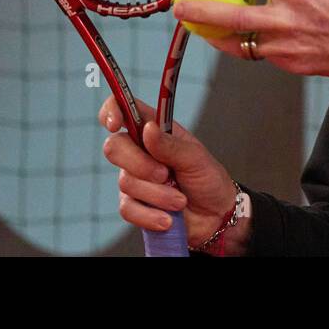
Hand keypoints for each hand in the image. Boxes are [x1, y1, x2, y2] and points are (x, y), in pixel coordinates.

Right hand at [98, 95, 247, 252]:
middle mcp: (141, 152)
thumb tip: (148, 129)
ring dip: (157, 195)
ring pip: (125, 182)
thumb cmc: (208, 180)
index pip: (125, 110)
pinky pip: (128, 208)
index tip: (115, 124)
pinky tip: (167, 219)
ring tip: (180, 200)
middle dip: (139, 164)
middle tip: (165, 175)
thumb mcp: (196, 159)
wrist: (215, 217)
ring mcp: (135, 178)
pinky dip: (150, 215)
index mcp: (155, 132)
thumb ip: (170, 145)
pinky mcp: (135, 205)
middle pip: (115, 147)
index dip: (113, 110)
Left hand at [173, 0, 328, 76]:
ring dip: (215, 35)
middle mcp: (289, 21)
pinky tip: (233, 38)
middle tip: (179, 5)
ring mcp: (288, 47)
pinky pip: (260, 54)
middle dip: (202, 9)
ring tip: (197, 28)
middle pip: (233, 17)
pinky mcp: (292, 65)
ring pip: (240, 44)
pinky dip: (245, 45)